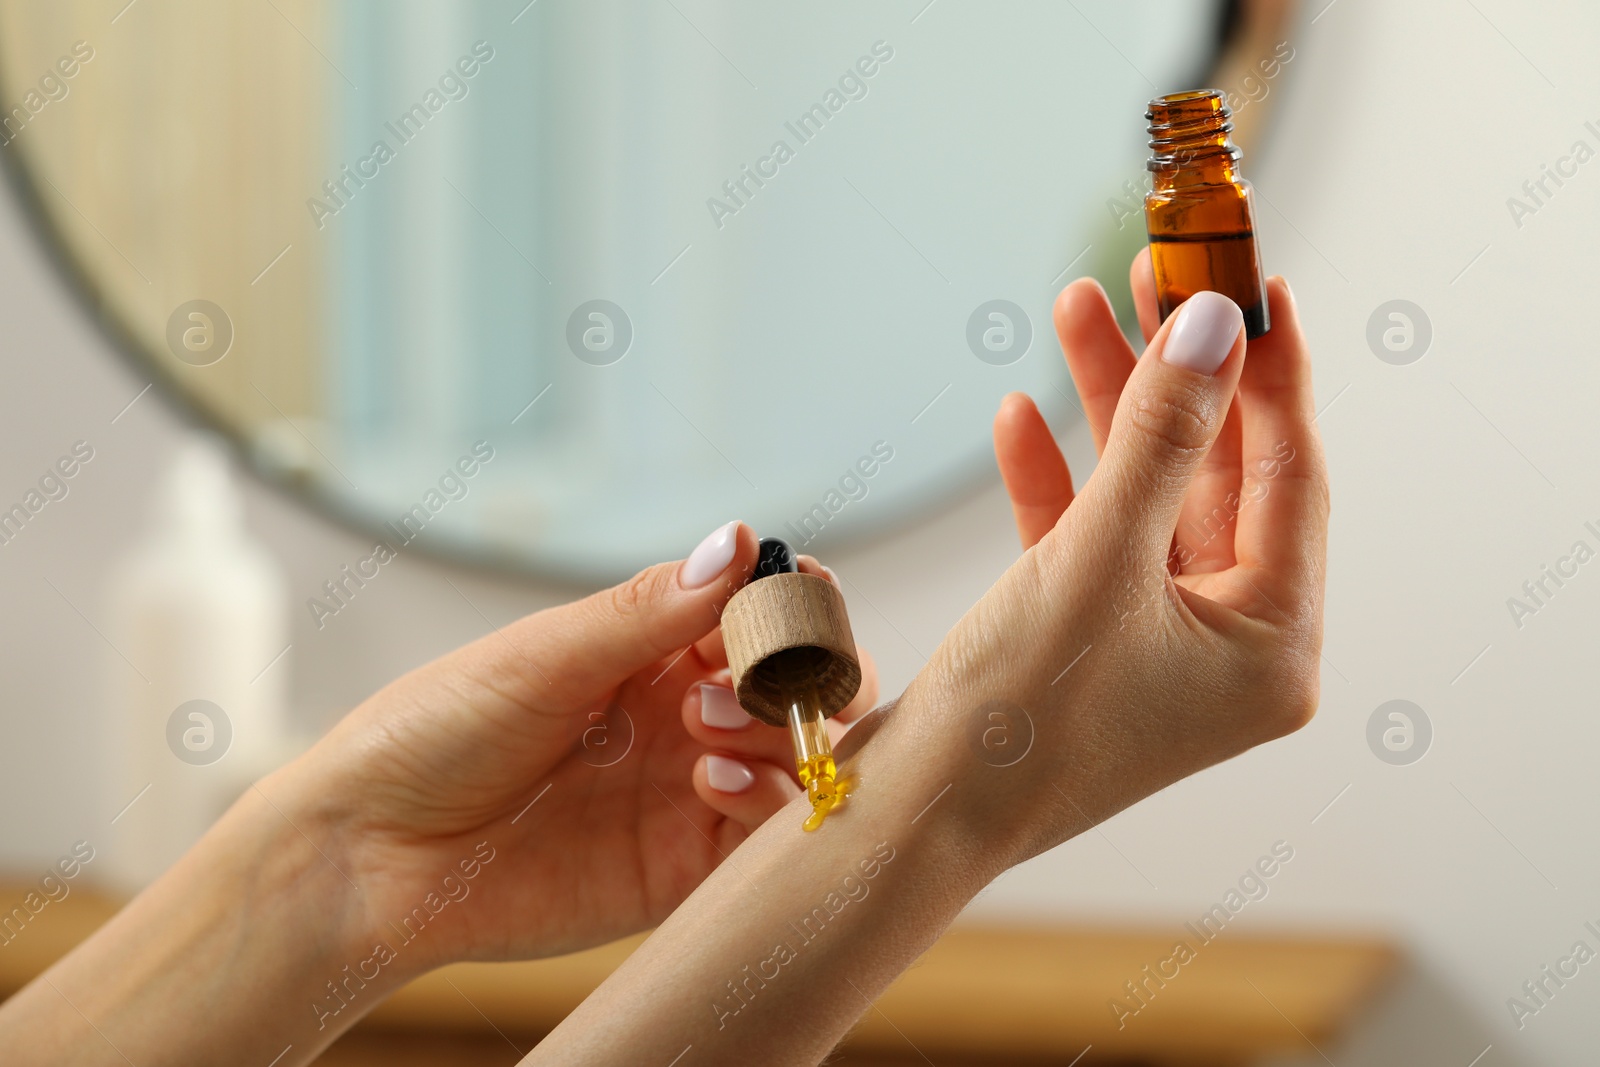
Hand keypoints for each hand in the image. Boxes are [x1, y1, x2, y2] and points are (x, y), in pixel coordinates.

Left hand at [270, 521, 876, 971]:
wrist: (370, 855)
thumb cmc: (435, 732)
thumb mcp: (542, 657)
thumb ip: (646, 611)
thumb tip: (737, 540)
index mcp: (651, 649)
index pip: (757, 613)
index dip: (792, 601)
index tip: (804, 589)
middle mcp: (684, 715)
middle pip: (801, 686)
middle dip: (807, 672)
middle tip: (764, 676)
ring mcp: (688, 791)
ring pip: (797, 757)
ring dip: (780, 732)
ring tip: (705, 729)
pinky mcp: (683, 868)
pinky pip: (764, 837)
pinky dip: (768, 802)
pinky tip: (710, 781)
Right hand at [862, 251, 1327, 868]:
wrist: (909, 821)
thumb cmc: (1018, 721)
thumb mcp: (1098, 560)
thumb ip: (1160, 436)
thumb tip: (1214, 327)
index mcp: (1272, 647)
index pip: (1292, 478)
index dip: (1274, 374)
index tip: (1254, 284)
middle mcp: (1224, 648)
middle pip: (1214, 476)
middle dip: (1174, 376)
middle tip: (1153, 276)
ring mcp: (1152, 646)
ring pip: (1143, 496)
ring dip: (1106, 411)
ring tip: (1074, 310)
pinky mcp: (1083, 642)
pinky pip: (1084, 540)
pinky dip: (1054, 481)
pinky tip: (1019, 418)